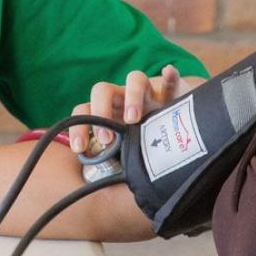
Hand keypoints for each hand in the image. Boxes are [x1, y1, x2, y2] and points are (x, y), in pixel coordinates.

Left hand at [68, 65, 186, 153]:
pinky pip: (171, 80)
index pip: (84, 112)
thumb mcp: (126, 152)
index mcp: (108, 113)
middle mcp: (124, 99)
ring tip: (134, 118)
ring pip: (134, 80)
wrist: (178, 127)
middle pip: (103, 90)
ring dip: (131, 95)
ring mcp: (148, 92)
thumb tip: (96, 183)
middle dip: (101, 111)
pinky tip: (169, 73)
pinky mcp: (171, 91)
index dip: (78, 128)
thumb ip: (112, 160)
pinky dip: (170, 76)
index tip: (80, 149)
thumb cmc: (144, 142)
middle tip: (107, 138)